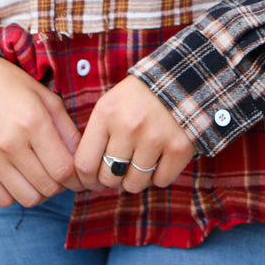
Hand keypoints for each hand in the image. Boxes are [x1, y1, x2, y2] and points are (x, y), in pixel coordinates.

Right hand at [0, 55, 81, 207]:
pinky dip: (16, 194)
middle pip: (48, 187)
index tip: (78, 175)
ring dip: (40, 192)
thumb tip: (82, 160)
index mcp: (33, 122)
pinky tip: (18, 177)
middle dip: (61, 185)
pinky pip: (3, 200)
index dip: (77, 177)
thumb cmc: (10, 86)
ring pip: (28, 199)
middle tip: (59, 174)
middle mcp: (10, 143)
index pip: (64, 170)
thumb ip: (67, 129)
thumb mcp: (45, 97)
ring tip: (39, 176)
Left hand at [74, 75, 194, 193]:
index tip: (94, 180)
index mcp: (106, 113)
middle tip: (120, 170)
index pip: (84, 164)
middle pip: (109, 178)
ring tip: (140, 162)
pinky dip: (160, 176)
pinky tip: (160, 159)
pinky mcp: (179, 147)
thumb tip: (88, 177)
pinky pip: (161, 181)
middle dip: (113, 179)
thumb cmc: (137, 99)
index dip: (87, 179)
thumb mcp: (109, 105)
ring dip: (136, 179)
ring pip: (135, 184)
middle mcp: (129, 126)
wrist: (180, 81)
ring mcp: (155, 138)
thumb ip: (96, 137)